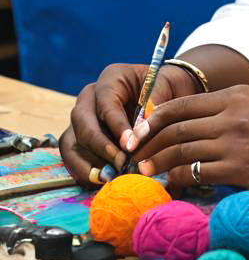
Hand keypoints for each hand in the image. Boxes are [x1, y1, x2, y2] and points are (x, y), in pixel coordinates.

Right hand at [59, 62, 198, 184]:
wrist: (163, 90)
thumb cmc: (164, 86)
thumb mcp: (165, 86)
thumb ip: (154, 105)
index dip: (116, 127)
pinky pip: (73, 154)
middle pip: (83, 122)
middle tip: (120, 164)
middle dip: (100, 147)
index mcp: (111, 78)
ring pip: (72, 141)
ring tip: (109, 177)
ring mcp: (82, 117)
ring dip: (87, 162)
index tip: (129, 146)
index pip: (107, 104)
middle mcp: (90, 96)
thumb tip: (140, 133)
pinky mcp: (80, 136)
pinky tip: (100, 180)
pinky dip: (83, 169)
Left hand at [132, 86, 248, 199]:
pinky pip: (195, 174)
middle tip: (133, 157)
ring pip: (179, 150)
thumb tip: (201, 126)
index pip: (183, 104)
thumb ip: (235, 112)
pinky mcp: (241, 169)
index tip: (141, 132)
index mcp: (239, 95)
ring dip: (156, 163)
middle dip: (148, 143)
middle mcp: (233, 114)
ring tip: (145, 173)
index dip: (155, 119)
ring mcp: (236, 141)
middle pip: (175, 127)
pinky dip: (177, 180)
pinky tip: (172, 186)